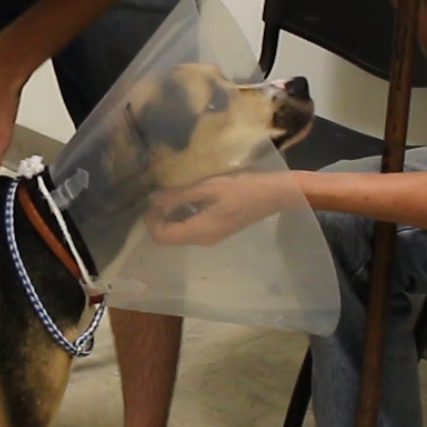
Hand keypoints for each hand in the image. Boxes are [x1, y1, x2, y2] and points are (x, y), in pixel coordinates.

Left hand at [144, 173, 283, 245]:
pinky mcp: (217, 229)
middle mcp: (203, 240)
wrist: (276, 193)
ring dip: (171, 214)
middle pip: (168, 237)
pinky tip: (191, 196)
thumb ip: (179, 195)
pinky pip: (191, 226)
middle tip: (162, 194)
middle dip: (159, 217)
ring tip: (175, 192)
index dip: (151, 220)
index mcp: (200, 231)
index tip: (153, 199)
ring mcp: (211, 236)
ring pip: (179, 232)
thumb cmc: (243, 187)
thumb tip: (154, 200)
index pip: (162, 236)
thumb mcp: (208, 187)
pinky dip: (183, 214)